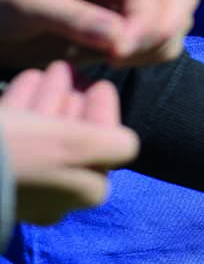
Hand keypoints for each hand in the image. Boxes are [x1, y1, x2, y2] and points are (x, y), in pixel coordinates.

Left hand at [0, 0, 198, 68]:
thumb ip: (74, 19)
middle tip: (124, 55)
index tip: (117, 54)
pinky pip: (162, 38)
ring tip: (115, 59)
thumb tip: (120, 40)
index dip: (143, 24)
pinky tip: (117, 60)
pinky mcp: (131, 21)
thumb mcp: (27, 4)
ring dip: (158, 46)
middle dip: (163, 31)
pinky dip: (152, 54)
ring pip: (178, 20)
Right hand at [0, 62, 139, 223]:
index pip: (107, 146)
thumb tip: (125, 142)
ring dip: (50, 98)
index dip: (104, 110)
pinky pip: (19, 135)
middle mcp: (60, 195)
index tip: (100, 83)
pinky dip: (25, 105)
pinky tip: (27, 78)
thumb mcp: (80, 145)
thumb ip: (116, 143)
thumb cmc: (21, 152)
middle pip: (75, 138)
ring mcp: (26, 185)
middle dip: (73, 100)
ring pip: (46, 133)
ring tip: (48, 70)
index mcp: (86, 192)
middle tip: (68, 69)